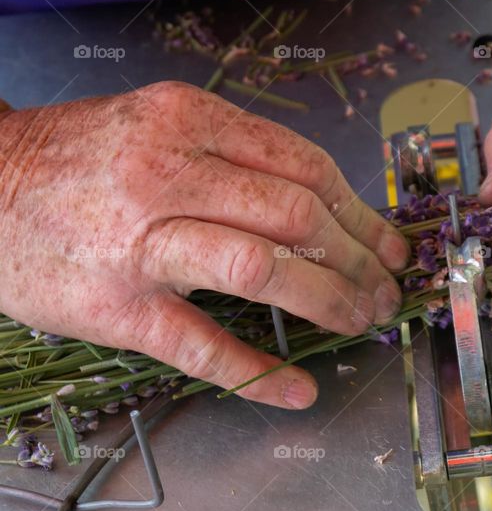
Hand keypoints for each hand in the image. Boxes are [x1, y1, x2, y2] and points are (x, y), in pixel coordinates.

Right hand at [0, 81, 408, 407]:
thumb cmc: (82, 160)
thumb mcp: (160, 125)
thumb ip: (235, 154)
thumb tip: (322, 205)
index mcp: (190, 121)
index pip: (305, 168)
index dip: (361, 211)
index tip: (389, 242)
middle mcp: (170, 174)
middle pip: (298, 216)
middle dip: (359, 258)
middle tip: (384, 289)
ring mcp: (143, 244)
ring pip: (263, 269)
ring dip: (329, 300)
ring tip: (361, 320)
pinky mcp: (118, 307)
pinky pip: (203, 345)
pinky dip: (260, 372)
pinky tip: (299, 389)